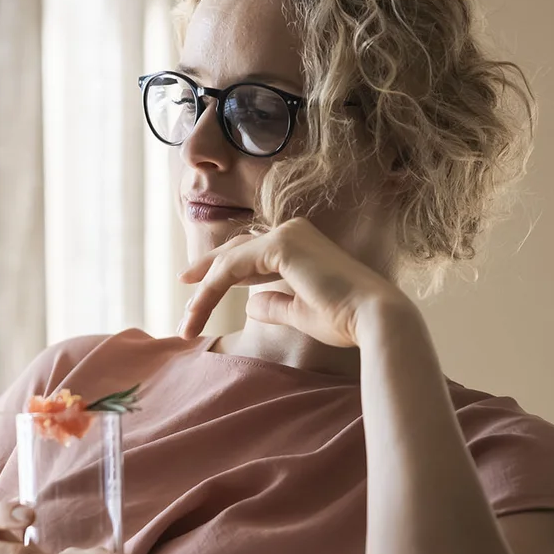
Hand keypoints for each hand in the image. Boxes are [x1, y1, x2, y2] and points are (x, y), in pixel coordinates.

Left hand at [178, 218, 407, 345]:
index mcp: (300, 245)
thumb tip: (252, 305)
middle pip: (233, 251)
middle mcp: (292, 232)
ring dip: (204, 293)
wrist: (372, 318)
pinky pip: (231, 268)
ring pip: (228, 262)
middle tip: (181, 288)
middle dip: (205, 272)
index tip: (195, 287)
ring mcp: (286, 235)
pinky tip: (198, 310)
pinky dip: (211, 291)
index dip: (220, 269)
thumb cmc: (344, 319)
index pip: (249, 253)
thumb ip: (274, 304)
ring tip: (187, 321)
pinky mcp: (281, 246)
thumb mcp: (299, 312)